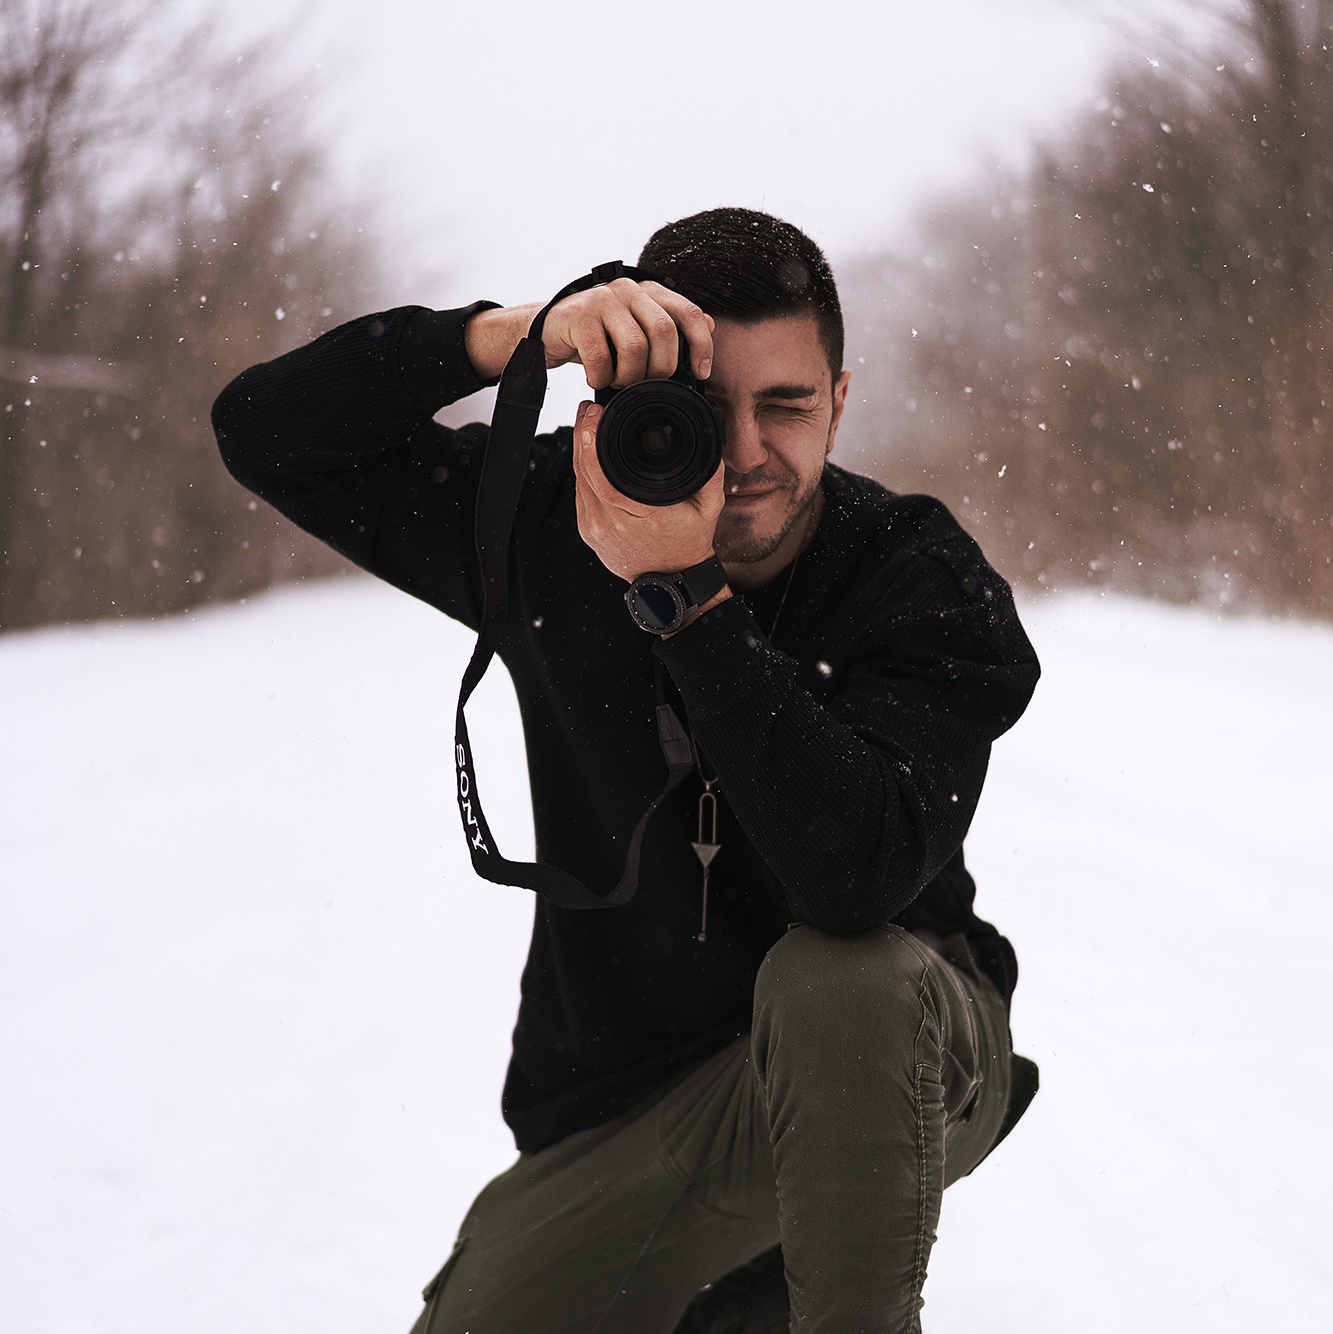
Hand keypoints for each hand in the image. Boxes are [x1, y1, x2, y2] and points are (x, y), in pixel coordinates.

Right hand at [541, 278, 713, 389]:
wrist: (547, 331)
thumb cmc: (596, 336)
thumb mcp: (636, 331)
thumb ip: (670, 326)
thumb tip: (710, 324)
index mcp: (649, 292)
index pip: (689, 313)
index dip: (701, 345)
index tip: (700, 372)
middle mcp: (629, 289)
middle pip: (665, 332)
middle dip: (661, 368)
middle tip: (647, 383)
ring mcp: (603, 299)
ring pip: (635, 347)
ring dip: (629, 377)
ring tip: (618, 381)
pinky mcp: (578, 316)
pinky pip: (601, 358)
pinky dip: (601, 378)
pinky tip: (597, 377)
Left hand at [572, 399, 724, 581]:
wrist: (671, 581)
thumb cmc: (689, 543)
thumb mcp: (710, 508)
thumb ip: (710, 473)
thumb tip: (711, 439)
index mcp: (642, 515)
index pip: (604, 475)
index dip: (592, 443)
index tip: (595, 417)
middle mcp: (612, 524)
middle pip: (585, 472)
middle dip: (583, 435)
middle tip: (589, 411)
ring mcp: (596, 530)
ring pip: (578, 480)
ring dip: (579, 450)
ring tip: (587, 424)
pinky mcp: (588, 532)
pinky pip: (579, 494)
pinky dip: (582, 470)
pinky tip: (587, 453)